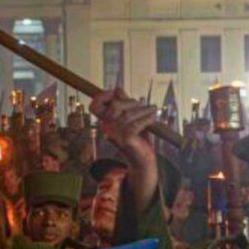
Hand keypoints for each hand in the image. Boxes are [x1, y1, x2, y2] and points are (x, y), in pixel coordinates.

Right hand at [90, 87, 158, 209]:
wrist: (143, 159)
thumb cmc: (137, 136)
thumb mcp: (130, 116)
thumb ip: (123, 103)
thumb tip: (117, 89)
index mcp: (105, 122)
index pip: (95, 105)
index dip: (103, 96)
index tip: (116, 93)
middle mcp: (106, 129)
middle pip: (115, 106)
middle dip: (132, 102)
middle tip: (144, 106)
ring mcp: (114, 135)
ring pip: (128, 114)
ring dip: (144, 110)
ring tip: (152, 111)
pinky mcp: (125, 141)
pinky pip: (136, 124)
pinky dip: (147, 119)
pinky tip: (153, 118)